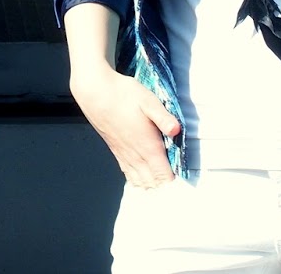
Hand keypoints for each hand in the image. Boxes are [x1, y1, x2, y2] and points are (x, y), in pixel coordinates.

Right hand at [70, 66, 180, 188]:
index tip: (185, 182)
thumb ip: (163, 117)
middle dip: (165, 188)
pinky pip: (129, 174)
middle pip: (153, 184)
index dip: (175, 183)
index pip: (164, 177)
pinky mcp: (117, 151)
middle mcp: (136, 155)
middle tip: (178, 186)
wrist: (95, 92)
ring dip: (152, 186)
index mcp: (148, 146)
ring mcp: (125, 155)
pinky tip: (143, 181)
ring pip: (140, 181)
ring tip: (163, 186)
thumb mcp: (148, 100)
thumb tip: (176, 130)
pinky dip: (138, 181)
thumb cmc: (122, 94)